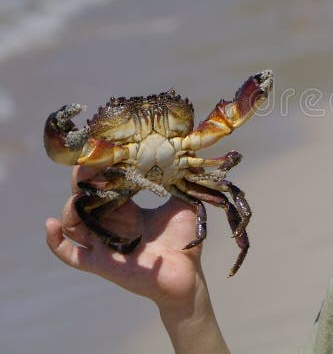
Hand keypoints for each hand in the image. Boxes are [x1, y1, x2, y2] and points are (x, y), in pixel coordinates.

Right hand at [46, 166, 230, 352]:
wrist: (187, 274)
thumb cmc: (185, 240)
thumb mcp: (182, 204)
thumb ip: (178, 183)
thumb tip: (183, 156)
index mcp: (127, 210)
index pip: (104, 186)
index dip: (100, 170)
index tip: (103, 151)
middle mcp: (111, 224)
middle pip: (84, 199)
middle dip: (83, 181)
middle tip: (88, 165)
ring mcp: (103, 243)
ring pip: (73, 223)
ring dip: (70, 207)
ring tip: (78, 195)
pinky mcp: (100, 263)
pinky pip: (69, 254)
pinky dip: (55, 241)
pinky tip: (51, 225)